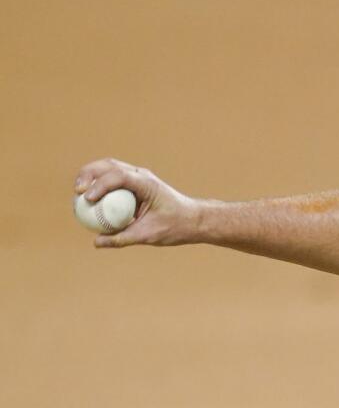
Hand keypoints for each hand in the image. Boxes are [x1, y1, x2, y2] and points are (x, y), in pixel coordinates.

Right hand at [74, 158, 200, 247]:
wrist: (193, 220)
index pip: (118, 176)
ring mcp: (138, 178)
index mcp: (147, 184)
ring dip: (90, 176)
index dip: (99, 185)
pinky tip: (89, 199)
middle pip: (108, 165)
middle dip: (88, 174)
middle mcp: (141, 176)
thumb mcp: (149, 235)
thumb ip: (122, 238)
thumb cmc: (175, 227)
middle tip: (77, 192)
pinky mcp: (134, 185)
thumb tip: (96, 242)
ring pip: (108, 168)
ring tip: (78, 192)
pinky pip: (112, 180)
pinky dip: (98, 185)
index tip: (87, 199)